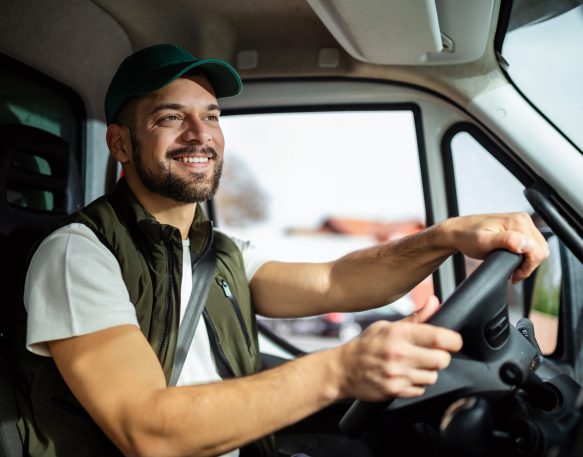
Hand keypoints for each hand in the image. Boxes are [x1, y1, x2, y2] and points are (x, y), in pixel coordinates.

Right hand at [335, 297, 461, 401]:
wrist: (342, 369)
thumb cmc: (365, 345)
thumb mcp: (387, 326)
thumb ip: (415, 318)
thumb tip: (434, 303)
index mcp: (398, 334)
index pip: (439, 338)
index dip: (453, 340)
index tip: (452, 341)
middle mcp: (399, 354)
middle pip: (442, 360)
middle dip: (440, 357)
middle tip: (431, 354)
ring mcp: (397, 374)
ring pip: (433, 377)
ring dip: (428, 372)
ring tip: (414, 365)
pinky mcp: (395, 391)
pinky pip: (420, 390)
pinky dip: (416, 384)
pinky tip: (405, 376)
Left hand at [441, 212, 548, 282]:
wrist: (458, 231)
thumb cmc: (467, 237)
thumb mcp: (483, 242)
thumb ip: (506, 241)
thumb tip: (526, 244)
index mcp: (517, 222)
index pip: (537, 251)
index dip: (527, 268)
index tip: (514, 276)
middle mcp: (522, 219)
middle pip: (540, 249)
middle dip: (529, 265)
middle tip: (513, 274)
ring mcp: (521, 222)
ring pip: (538, 248)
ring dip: (528, 261)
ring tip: (513, 269)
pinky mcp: (518, 226)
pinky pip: (531, 244)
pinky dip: (526, 255)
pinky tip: (513, 260)